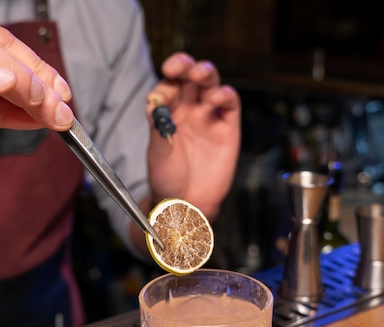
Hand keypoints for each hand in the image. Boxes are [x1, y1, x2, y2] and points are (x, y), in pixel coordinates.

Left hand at [145, 52, 240, 219]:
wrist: (186, 203)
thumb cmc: (167, 180)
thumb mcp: (157, 154)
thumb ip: (157, 129)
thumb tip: (153, 103)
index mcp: (167, 113)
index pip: (167, 86)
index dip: (165, 83)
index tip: (160, 91)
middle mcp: (188, 110)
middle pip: (189, 77)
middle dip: (184, 65)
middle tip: (177, 67)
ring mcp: (208, 116)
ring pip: (210, 83)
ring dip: (205, 72)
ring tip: (198, 73)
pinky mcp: (227, 127)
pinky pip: (230, 104)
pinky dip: (225, 95)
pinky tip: (216, 97)